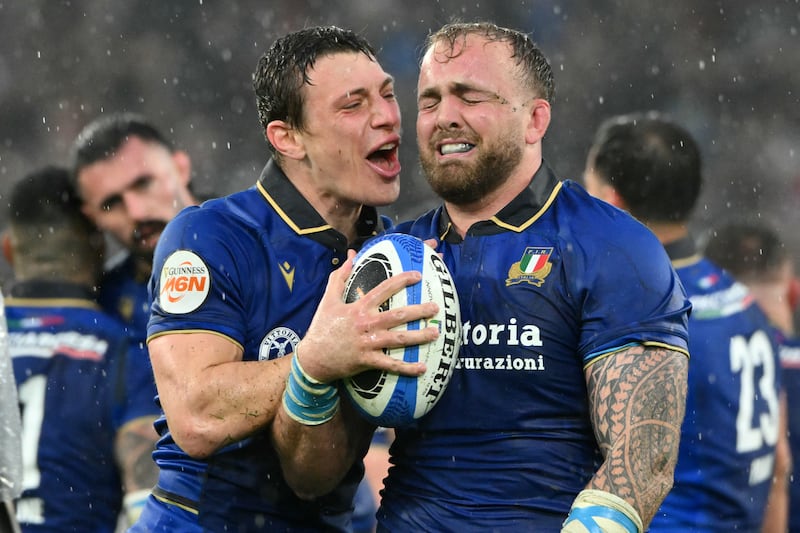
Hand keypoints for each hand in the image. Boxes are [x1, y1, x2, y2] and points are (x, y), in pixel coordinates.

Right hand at [298, 249, 438, 382]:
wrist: (312, 358)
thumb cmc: (322, 327)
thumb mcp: (328, 300)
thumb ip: (340, 277)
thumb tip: (350, 256)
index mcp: (359, 308)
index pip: (383, 290)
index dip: (401, 280)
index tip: (417, 275)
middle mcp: (366, 324)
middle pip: (398, 315)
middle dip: (419, 311)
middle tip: (436, 308)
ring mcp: (368, 343)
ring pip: (399, 339)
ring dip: (419, 336)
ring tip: (436, 332)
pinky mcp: (368, 361)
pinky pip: (390, 365)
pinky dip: (407, 368)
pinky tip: (422, 368)